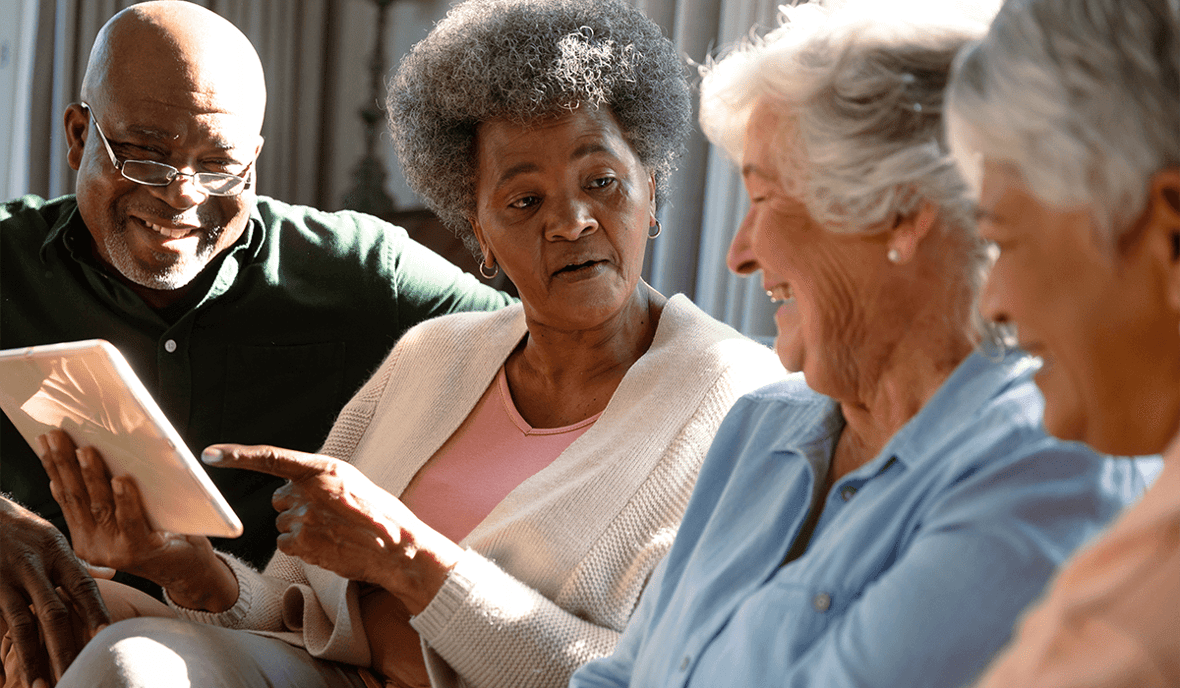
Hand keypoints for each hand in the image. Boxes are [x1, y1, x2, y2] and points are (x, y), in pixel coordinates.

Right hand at [0, 495, 108, 686]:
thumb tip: (112, 573)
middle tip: (74, 676)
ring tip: (40, 685)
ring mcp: (4, 579)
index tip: (108, 637)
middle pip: (53, 612)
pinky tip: (5, 677)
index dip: (96, 611)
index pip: (82, 586)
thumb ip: (79, 562)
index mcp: (56, 553)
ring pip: (21, 625)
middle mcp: (32, 567)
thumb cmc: (20, 530)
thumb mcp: (52, 539)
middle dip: (64, 647)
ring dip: (32, 658)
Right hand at [35, 431, 236, 612]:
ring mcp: (114, 549)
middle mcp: (93, 543)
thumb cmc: (161, 533)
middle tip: (58, 436)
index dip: (54, 467)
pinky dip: (126, 499)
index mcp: (85, 533)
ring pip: (100, 505)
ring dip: (92, 476)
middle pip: (76, 496)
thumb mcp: (125, 514)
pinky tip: (122, 479)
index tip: (46, 440)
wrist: (188, 570)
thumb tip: (86, 455)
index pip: (65, 495)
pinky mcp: (140, 550)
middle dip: (65, 463)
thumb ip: (105, 496)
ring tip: (86, 451)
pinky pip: (130, 520)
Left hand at [204, 444, 462, 613]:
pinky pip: (287, 544)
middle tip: (329, 516)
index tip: (211, 454)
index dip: (237, 455)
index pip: (271, 458)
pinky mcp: (301, 542)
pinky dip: (303, 547)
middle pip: (280, 499)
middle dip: (296, 507)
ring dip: (302, 529)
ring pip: (284, 524)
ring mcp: (304, 516)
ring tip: (334, 532)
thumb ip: (319, 480)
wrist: (396, 548)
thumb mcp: (352, 483)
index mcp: (323, 468)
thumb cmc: (378, 515)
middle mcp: (310, 489)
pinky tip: (328, 546)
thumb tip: (288, 490)